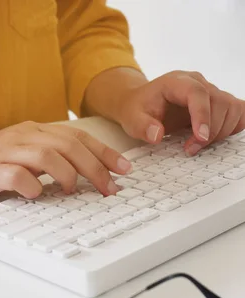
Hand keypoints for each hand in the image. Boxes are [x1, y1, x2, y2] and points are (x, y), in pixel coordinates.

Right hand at [0, 121, 132, 203]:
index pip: (76, 137)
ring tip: (75, 190)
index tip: (124, 169)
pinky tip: (37, 195)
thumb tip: (84, 176)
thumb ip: (47, 160)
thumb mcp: (20, 155)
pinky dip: (32, 186)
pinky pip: (17, 175)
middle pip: (68, 145)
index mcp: (32, 131)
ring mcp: (6, 151)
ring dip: (68, 174)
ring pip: (47, 154)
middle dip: (95, 167)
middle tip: (110, 188)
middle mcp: (22, 136)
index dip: (104, 152)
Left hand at [117, 70, 244, 154]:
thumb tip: (157, 135)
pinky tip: (215, 138)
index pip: (198, 93)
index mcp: (176, 81)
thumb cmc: (137, 109)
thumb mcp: (131, 118)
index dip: (202, 115)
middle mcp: (197, 83)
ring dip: (221, 131)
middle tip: (191, 149)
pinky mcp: (216, 102)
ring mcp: (209, 91)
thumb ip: (142, 126)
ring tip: (197, 145)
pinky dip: (232, 126)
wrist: (139, 103)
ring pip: (231, 108)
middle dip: (210, 130)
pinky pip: (237, 111)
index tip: (200, 137)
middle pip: (219, 102)